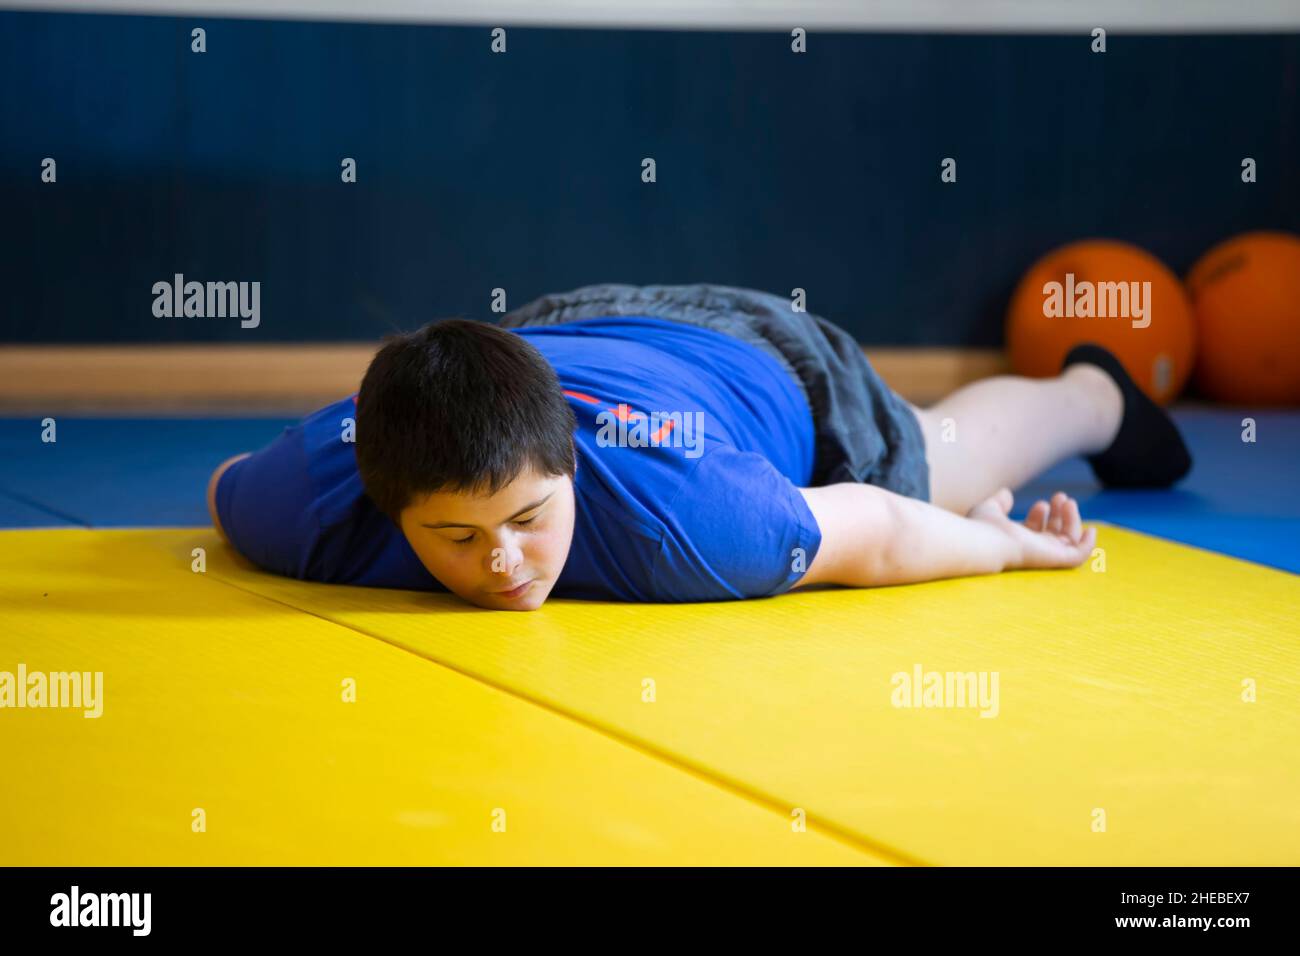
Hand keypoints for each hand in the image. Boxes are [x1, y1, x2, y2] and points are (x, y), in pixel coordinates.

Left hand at [966, 487, 1096, 570]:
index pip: (1035, 531)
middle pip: (1053, 534)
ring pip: (1067, 540)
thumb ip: (998, 502)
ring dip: (1073, 520)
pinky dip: (1087, 546)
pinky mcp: (1055, 558)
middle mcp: (1031, 550)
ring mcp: (1044, 555)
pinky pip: (1078, 557)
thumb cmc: (981, 528)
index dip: (1041, 516)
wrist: (984, 542)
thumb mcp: (990, 510)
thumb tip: (1007, 493)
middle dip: (1060, 514)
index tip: (1039, 504)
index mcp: (1015, 541)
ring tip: (1068, 502)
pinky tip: (1091, 530)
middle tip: (1059, 496)